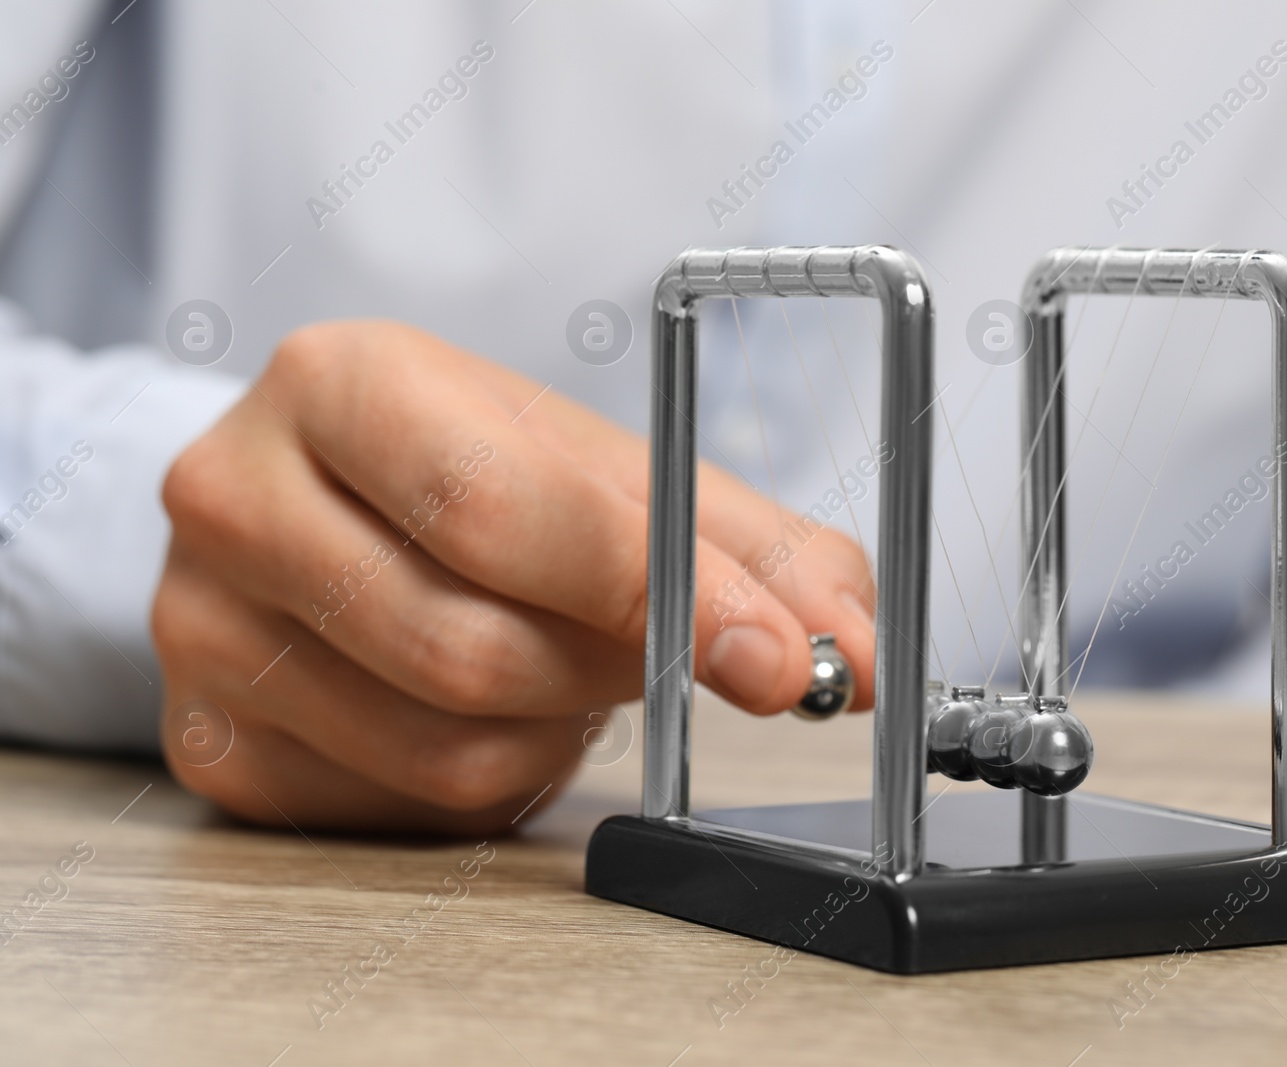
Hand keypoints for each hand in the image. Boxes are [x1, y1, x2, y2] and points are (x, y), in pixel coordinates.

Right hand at [152, 321, 876, 834]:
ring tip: (568, 661)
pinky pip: (402, 804)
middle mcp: (233, 493)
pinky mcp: (207, 738)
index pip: (497, 503)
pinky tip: (498, 706)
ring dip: (560, 722)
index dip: (651, 588)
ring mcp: (201, 624)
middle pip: (471, 644)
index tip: (771, 654)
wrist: (327, 507)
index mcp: (340, 381)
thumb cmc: (482, 480)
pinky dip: (495, 771)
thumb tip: (858, 653)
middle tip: (674, 651)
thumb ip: (755, 550)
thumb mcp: (617, 473)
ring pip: (446, 741)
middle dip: (613, 666)